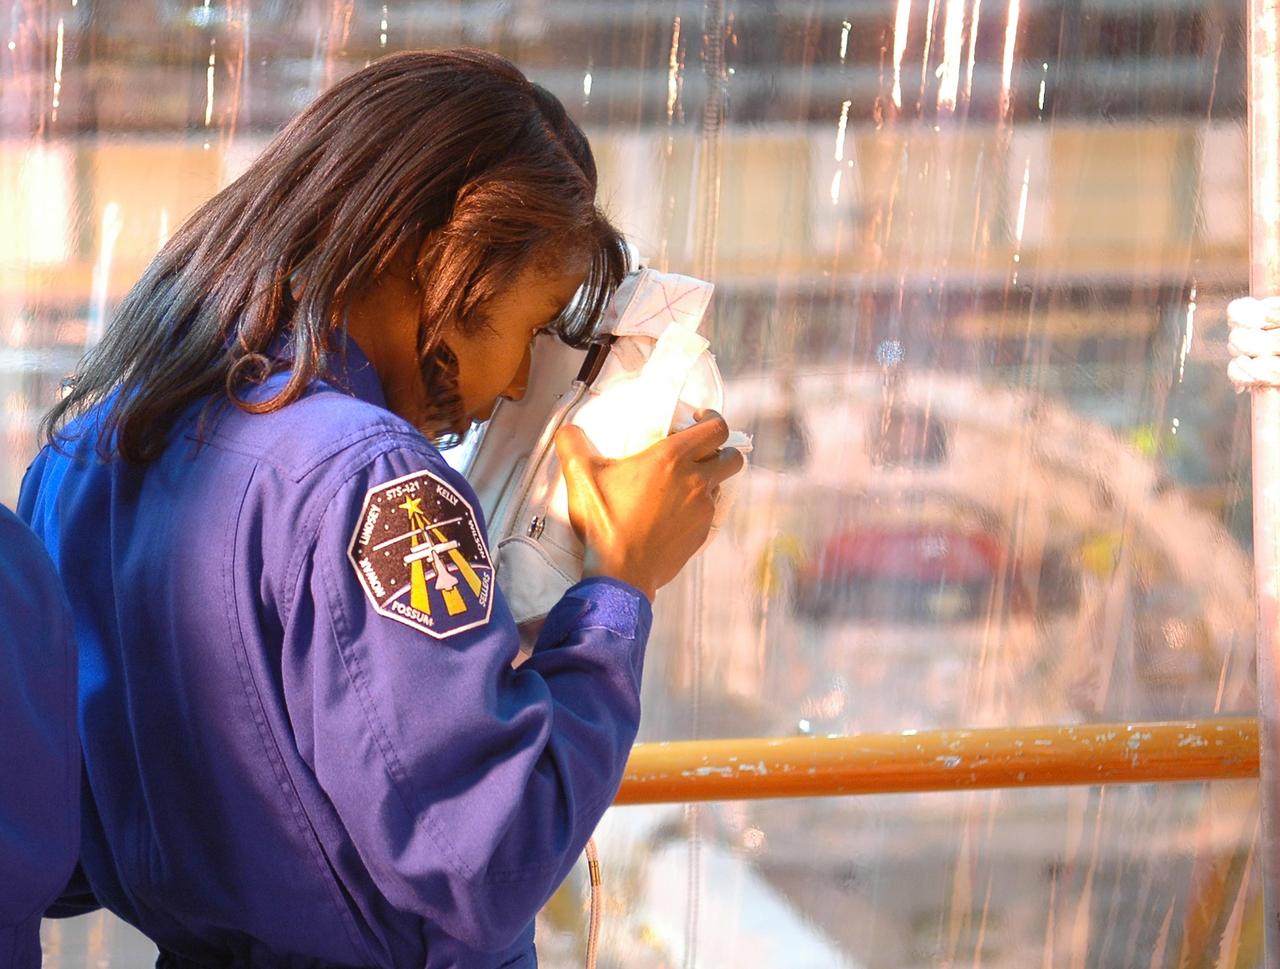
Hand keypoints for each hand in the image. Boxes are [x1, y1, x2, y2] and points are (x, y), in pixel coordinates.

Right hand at [554, 410, 745, 600]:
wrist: (621, 573)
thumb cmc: (604, 522)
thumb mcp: (579, 476)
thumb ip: (571, 443)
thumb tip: (567, 430)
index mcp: (671, 458)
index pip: (716, 429)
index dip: (713, 419)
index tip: (698, 420)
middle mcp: (695, 481)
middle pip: (732, 457)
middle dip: (722, 450)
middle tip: (700, 451)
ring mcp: (702, 509)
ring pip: (722, 484)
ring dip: (710, 479)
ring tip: (684, 482)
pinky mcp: (701, 533)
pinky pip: (710, 511)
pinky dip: (699, 506)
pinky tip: (676, 511)